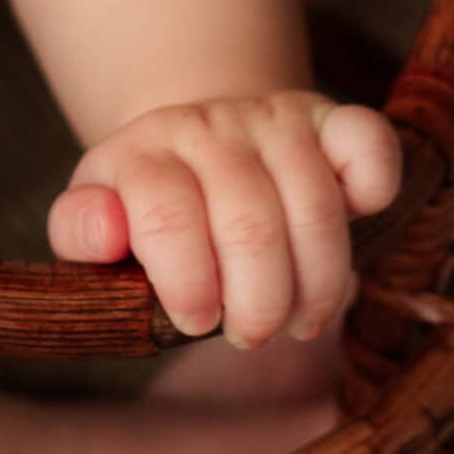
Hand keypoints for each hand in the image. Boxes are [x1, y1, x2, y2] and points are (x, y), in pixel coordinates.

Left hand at [45, 91, 402, 347]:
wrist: (195, 142)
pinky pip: (370, 145)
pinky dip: (373, 192)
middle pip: (250, 227)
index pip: (166, 219)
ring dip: (315, 287)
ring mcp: (274, 118)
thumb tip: (107, 228)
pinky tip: (353, 228)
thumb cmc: (145, 209)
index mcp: (143, 153)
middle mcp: (209, 126)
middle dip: (257, 306)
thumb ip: (80, 233)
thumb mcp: (93, 224)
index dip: (187, 287)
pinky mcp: (332, 119)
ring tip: (298, 319)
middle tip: (251, 334)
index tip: (195, 321)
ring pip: (315, 208)